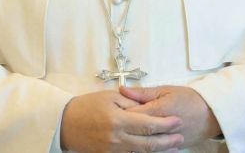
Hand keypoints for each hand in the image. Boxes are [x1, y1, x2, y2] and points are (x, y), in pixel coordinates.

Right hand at [59, 90, 183, 152]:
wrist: (64, 123)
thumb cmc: (87, 106)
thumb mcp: (110, 97)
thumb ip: (132, 102)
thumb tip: (150, 107)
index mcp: (119, 120)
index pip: (149, 125)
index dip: (166, 124)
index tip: (178, 121)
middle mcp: (117, 138)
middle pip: (148, 143)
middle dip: (167, 141)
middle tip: (180, 138)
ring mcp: (112, 150)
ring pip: (141, 152)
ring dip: (158, 150)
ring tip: (172, 147)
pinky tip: (153, 152)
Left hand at [120, 85, 220, 147]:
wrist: (211, 114)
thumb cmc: (190, 99)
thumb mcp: (167, 90)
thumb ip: (144, 93)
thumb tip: (123, 90)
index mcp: (158, 110)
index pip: (132, 114)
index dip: (120, 113)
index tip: (112, 110)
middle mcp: (161, 128)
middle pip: (135, 131)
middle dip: (124, 128)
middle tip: (115, 124)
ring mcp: (166, 140)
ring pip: (142, 144)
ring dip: (132, 140)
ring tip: (124, 135)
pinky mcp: (171, 148)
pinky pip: (153, 151)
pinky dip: (144, 147)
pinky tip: (137, 144)